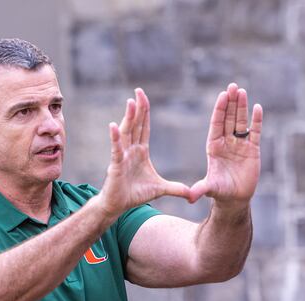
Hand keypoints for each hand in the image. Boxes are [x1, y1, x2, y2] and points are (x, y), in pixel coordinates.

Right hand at [97, 88, 190, 217]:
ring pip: (126, 133)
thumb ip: (175, 189)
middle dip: (137, 108)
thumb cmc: (134, 194)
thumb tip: (191, 194)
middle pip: (135, 125)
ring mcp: (122, 157)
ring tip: (130, 102)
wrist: (118, 206)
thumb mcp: (160, 189)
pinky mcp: (116, 166)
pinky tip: (113, 126)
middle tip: (138, 91)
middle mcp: (130, 150)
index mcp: (140, 152)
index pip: (143, 128)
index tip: (144, 97)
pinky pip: (116, 150)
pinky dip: (115, 138)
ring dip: (128, 117)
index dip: (145, 113)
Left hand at [188, 83, 262, 204]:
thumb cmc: (220, 191)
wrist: (235, 198)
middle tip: (233, 86)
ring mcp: (240, 144)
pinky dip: (257, 121)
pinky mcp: (253, 149)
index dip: (220, 110)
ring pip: (241, 122)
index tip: (223, 96)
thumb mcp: (210, 189)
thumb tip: (189, 198)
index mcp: (214, 146)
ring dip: (242, 107)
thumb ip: (201, 189)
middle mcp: (226, 142)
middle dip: (231, 103)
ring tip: (242, 91)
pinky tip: (257, 108)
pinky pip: (255, 132)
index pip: (217, 124)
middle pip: (229, 118)